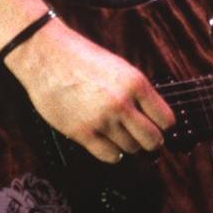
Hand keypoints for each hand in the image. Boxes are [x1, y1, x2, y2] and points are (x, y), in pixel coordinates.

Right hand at [4, 18, 174, 163]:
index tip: (160, 128)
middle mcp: (122, 103)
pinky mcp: (82, 132)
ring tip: (122, 137)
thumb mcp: (119, 67)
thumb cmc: (81, 58)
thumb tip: (152, 115)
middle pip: (152, 139)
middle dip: (152, 142)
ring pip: (130, 148)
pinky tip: (109, 144)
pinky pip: (109, 156)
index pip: (165, 119)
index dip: (164, 126)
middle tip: (147, 140)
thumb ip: (136, 91)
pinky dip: (113, 154)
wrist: (46, 56)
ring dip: (129, 146)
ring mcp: (102, 119)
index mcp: (135, 83)